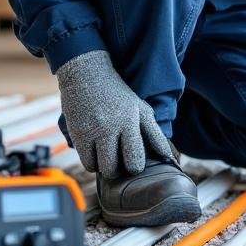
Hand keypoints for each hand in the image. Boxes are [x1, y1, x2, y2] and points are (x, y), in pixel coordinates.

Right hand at [55, 50, 172, 178]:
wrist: (87, 74)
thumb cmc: (118, 95)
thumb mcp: (140, 109)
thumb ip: (154, 133)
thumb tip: (168, 156)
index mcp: (130, 122)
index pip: (135, 159)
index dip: (135, 167)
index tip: (133, 163)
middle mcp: (110, 128)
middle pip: (113, 169)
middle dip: (117, 170)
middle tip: (119, 162)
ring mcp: (92, 131)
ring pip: (98, 168)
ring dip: (103, 167)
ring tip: (107, 155)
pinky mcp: (77, 133)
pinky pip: (85, 162)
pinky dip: (91, 162)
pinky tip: (96, 151)